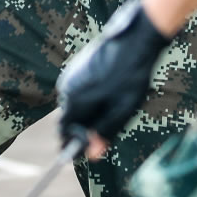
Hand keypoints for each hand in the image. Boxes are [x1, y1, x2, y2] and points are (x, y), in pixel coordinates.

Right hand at [57, 0, 171, 157]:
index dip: (73, 142)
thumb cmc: (130, 78)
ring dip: (89, 110)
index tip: (88, 147)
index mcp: (74, 101)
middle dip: (84, 125)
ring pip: (75, 103)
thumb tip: (91, 156)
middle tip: (110, 123)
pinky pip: (79, 90)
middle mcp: (66, 87)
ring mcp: (70, 75)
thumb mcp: (121, 111)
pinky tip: (111, 89)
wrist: (134, 40)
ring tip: (114, 103)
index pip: (62, 131)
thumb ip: (104, 133)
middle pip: (69, 117)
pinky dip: (91, 96)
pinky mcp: (77, 66)